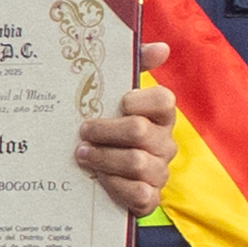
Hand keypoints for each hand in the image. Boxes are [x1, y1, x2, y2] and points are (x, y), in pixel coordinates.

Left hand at [71, 63, 176, 218]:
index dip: (139, 101)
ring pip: (136, 163)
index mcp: (160, 114)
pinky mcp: (150, 198)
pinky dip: (116, 186)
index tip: (119, 102)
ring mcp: (159, 171)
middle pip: (139, 132)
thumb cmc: (105, 125)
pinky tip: (99, 180)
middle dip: (105, 131)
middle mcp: (165, 142)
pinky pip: (141, 194)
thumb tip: (163, 47)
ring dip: (104, 158)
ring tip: (82, 154)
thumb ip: (135, 64)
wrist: (90, 171)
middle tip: (83, 132)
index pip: (164, 100)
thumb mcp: (111, 94)